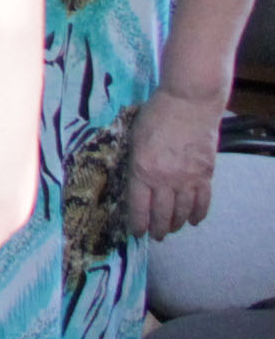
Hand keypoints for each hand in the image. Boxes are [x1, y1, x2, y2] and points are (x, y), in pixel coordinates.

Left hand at [128, 87, 223, 238]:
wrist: (188, 102)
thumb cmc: (155, 115)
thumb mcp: (133, 138)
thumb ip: (135, 162)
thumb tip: (135, 180)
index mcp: (141, 169)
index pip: (138, 206)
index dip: (137, 223)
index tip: (136, 233)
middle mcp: (164, 179)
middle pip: (161, 214)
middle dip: (157, 229)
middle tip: (155, 236)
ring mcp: (187, 178)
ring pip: (182, 211)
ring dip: (176, 223)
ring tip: (171, 229)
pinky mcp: (206, 174)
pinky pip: (203, 201)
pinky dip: (198, 213)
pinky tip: (193, 220)